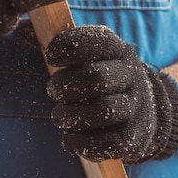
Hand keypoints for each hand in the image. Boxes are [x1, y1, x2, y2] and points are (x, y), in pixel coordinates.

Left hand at [46, 25, 177, 163]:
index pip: (98, 41)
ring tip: (60, 116)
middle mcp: (131, 77)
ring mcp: (136, 108)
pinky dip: (79, 142)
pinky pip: (105, 144)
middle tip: (53, 91)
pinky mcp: (133, 139)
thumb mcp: (95, 57)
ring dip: (70, 116)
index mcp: (119, 52)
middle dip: (65, 86)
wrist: (148, 112)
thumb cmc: (106, 80)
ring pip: (102, 111)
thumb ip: (69, 48)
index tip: (52, 56)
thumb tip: (30, 33)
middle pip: (96, 78)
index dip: (69, 46)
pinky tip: (70, 137)